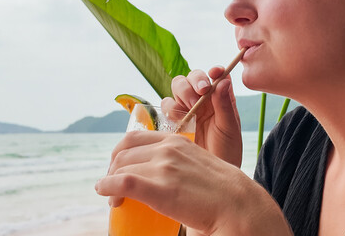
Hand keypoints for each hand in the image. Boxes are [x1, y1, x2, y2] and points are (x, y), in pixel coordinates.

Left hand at [95, 131, 290, 234]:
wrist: (237, 206)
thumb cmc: (219, 192)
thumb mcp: (195, 164)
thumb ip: (176, 162)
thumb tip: (157, 174)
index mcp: (176, 141)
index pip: (134, 138)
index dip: (120, 154)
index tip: (117, 168)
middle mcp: (167, 149)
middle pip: (123, 153)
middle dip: (112, 169)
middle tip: (112, 186)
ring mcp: (163, 167)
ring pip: (120, 169)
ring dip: (110, 183)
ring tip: (113, 198)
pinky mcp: (159, 188)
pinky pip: (122, 182)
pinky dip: (107, 187)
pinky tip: (106, 194)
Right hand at [162, 67, 242, 166]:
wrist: (211, 178)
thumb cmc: (227, 152)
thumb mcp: (229, 129)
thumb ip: (225, 105)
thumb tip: (223, 80)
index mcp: (219, 98)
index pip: (215, 75)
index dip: (213, 71)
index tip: (214, 73)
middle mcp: (202, 100)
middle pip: (191, 78)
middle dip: (193, 82)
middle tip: (199, 94)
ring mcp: (186, 109)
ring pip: (177, 89)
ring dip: (181, 95)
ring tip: (189, 110)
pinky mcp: (173, 121)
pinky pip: (166, 107)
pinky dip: (169, 109)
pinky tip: (178, 120)